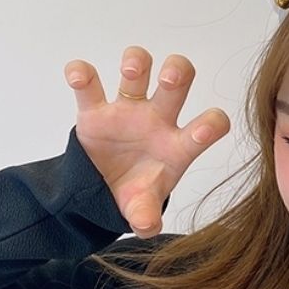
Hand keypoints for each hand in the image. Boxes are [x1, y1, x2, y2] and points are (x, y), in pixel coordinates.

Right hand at [65, 46, 229, 238]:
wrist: (101, 191)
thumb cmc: (135, 193)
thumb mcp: (142, 209)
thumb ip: (146, 217)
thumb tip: (147, 226)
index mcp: (178, 146)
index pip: (207, 127)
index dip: (210, 124)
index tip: (202, 132)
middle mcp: (157, 120)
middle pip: (176, 81)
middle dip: (177, 72)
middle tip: (168, 79)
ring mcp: (126, 111)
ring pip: (138, 68)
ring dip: (136, 62)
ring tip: (130, 73)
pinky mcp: (94, 111)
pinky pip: (88, 84)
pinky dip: (81, 74)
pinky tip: (78, 76)